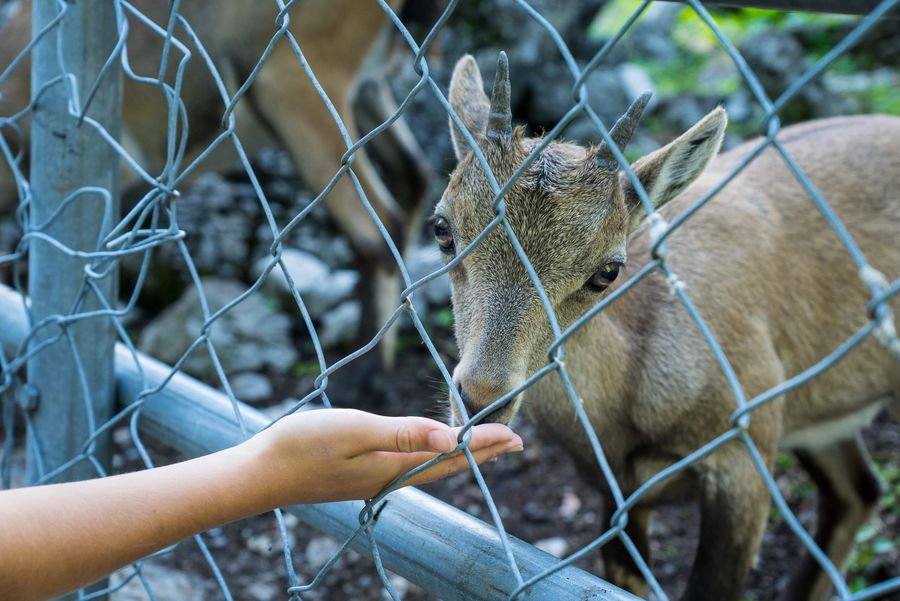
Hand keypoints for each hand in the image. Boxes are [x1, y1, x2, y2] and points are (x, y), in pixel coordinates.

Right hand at [247, 408, 522, 504]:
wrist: (260, 474)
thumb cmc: (302, 446)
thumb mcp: (353, 430)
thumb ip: (401, 433)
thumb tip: (448, 438)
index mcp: (393, 466)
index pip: (451, 456)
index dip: (484, 444)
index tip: (516, 435)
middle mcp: (390, 477)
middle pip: (447, 465)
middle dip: (482, 453)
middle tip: (514, 442)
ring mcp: (375, 478)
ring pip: (430, 467)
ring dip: (460, 455)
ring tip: (482, 445)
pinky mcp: (361, 474)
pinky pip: (411, 466)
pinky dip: (432, 455)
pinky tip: (430, 449)